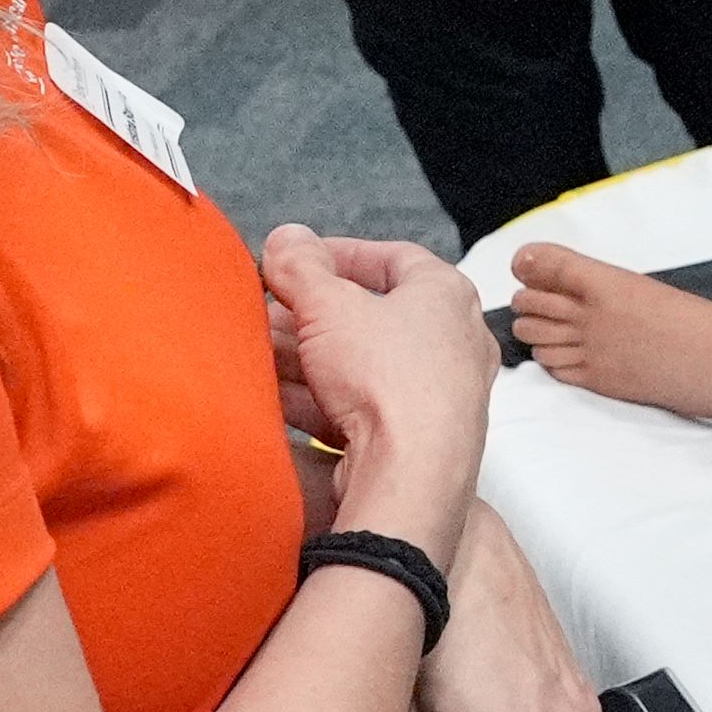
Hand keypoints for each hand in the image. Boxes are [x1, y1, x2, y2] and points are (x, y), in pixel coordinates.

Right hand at [258, 226, 491, 545]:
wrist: (412, 471)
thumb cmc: (388, 377)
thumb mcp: (328, 306)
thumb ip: (301, 268)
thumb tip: (287, 239)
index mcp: (445, 294)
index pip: (394, 257)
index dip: (339, 253)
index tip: (298, 260)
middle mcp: (452, 341)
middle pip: (370, 315)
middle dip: (311, 314)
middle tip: (267, 311)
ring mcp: (438, 393)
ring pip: (361, 364)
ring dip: (307, 357)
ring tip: (259, 352)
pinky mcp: (416, 436)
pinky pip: (362, 407)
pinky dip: (318, 399)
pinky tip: (275, 399)